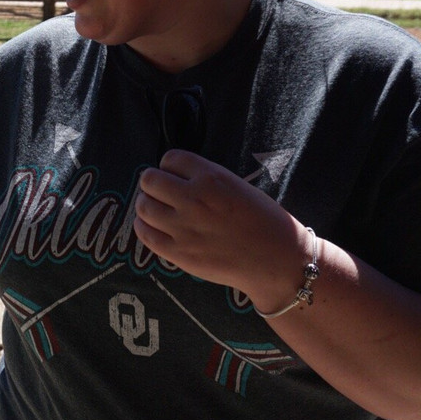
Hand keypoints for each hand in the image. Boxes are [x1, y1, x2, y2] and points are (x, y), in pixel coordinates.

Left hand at [133, 149, 306, 301]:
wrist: (277, 261)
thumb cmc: (265, 222)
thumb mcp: (238, 186)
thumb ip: (207, 180)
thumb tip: (178, 178)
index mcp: (211, 178)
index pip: (171, 159)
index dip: (170, 166)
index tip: (174, 175)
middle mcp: (193, 199)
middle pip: (150, 180)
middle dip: (152, 183)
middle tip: (160, 191)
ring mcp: (183, 227)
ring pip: (143, 206)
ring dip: (146, 204)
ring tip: (155, 208)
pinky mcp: (178, 253)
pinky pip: (145, 234)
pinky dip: (143, 226)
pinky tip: (150, 226)